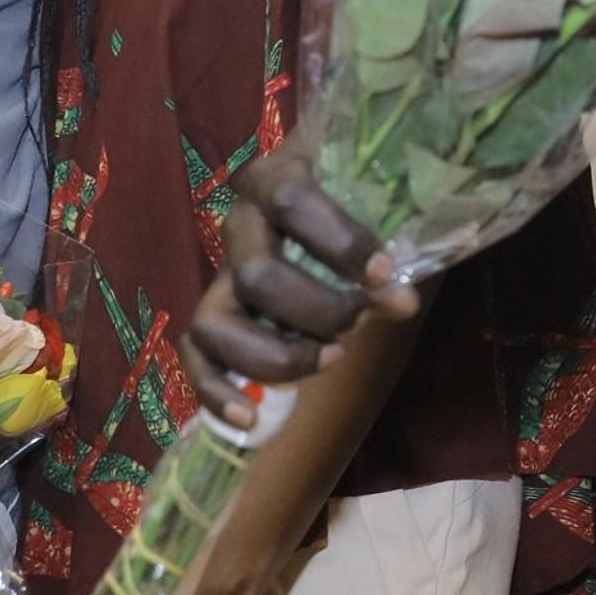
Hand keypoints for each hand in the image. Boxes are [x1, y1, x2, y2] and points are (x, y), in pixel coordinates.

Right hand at [177, 155, 421, 426]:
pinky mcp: (211, 317)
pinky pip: (195, 357)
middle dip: (317, 312)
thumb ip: (387, 254)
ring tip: (329, 358)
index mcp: (277, 177)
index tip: (386, 277)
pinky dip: (217, 391)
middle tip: (359, 324)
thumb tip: (400, 304)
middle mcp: (239, 223)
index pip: (293, 202)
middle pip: (257, 276)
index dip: (340, 244)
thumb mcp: (378, 210)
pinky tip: (251, 417)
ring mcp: (220, 273)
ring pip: (216, 322)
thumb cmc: (359, 203)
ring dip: (275, 353)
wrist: (325, 201)